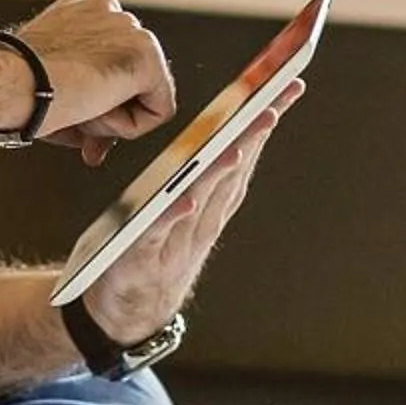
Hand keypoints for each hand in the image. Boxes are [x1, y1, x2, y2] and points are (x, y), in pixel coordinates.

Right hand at [13, 0, 174, 164]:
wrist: (10, 82)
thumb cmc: (15, 83)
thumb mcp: (52, 77)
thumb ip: (83, 93)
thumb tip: (95, 137)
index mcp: (82, 10)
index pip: (111, 58)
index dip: (98, 97)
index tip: (80, 118)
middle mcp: (109, 11)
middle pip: (131, 76)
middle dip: (111, 113)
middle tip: (87, 139)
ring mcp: (130, 30)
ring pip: (145, 93)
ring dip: (114, 116)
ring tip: (80, 114)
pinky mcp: (146, 57)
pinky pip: (158, 110)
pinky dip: (129, 127)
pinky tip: (95, 113)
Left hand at [81, 80, 302, 345]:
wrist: (122, 314)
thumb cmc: (149, 255)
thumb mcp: (177, 212)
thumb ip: (197, 179)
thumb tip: (220, 133)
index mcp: (208, 206)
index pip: (240, 157)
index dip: (260, 126)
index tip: (283, 91)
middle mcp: (200, 222)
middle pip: (230, 175)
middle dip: (251, 139)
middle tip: (270, 106)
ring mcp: (176, 242)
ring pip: (203, 200)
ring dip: (220, 173)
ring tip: (235, 144)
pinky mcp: (143, 259)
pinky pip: (159, 233)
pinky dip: (174, 216)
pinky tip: (185, 198)